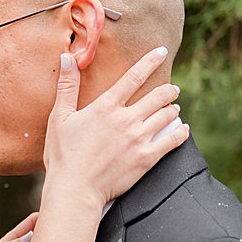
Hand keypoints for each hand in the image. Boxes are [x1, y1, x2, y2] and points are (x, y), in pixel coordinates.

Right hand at [43, 46, 187, 205]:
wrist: (75, 189)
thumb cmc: (63, 155)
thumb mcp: (59, 118)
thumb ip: (66, 87)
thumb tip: (66, 58)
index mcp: (106, 107)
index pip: (134, 76)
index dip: (150, 61)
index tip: (161, 52)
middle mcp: (126, 119)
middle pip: (158, 96)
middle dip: (169, 90)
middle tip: (172, 89)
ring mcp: (139, 139)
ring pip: (168, 115)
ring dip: (173, 109)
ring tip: (174, 109)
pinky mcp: (147, 158)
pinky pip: (173, 140)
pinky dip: (181, 132)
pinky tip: (182, 129)